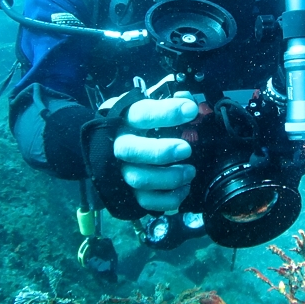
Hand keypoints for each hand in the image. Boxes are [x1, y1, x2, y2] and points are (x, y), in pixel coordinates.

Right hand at [114, 95, 198, 212]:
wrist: (113, 144)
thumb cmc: (139, 123)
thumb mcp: (149, 106)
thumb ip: (170, 103)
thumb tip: (189, 102)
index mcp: (125, 119)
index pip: (142, 114)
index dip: (167, 112)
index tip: (191, 110)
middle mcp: (120, 145)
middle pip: (132, 150)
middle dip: (162, 152)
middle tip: (186, 149)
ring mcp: (123, 170)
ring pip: (140, 179)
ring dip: (169, 177)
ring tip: (190, 172)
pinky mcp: (130, 192)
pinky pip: (146, 201)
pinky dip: (168, 199)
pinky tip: (184, 188)